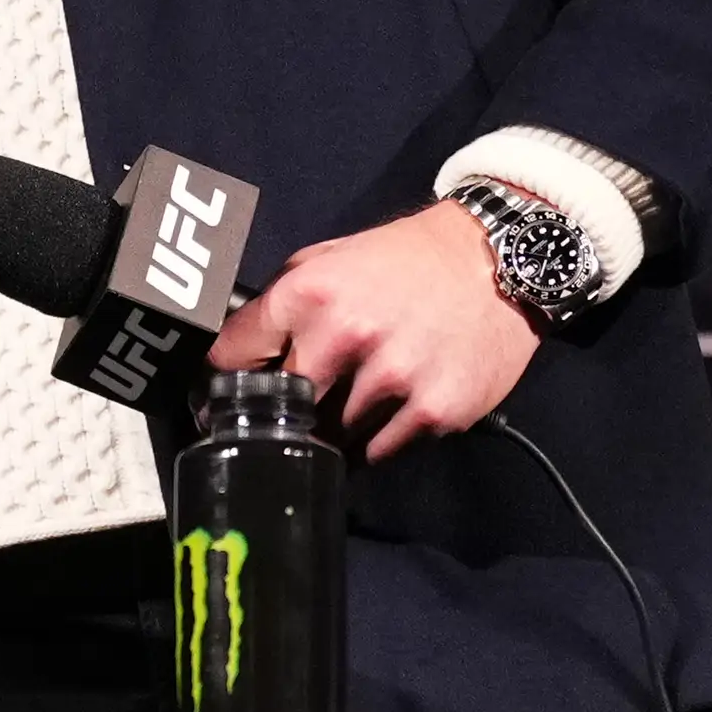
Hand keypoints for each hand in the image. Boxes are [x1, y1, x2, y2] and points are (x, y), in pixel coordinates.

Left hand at [207, 199, 540, 460]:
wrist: (490, 262)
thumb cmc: (398, 261)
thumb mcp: (323, 260)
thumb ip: (280, 305)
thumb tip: (238, 354)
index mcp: (307, 294)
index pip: (235, 355)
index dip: (224, 381)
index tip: (221, 401)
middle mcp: (346, 336)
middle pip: (282, 406)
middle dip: (279, 414)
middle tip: (284, 418)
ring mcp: (393, 378)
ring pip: (333, 437)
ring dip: (332, 434)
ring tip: (346, 411)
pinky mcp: (436, 411)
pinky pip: (382, 451)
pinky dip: (376, 443)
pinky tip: (385, 417)